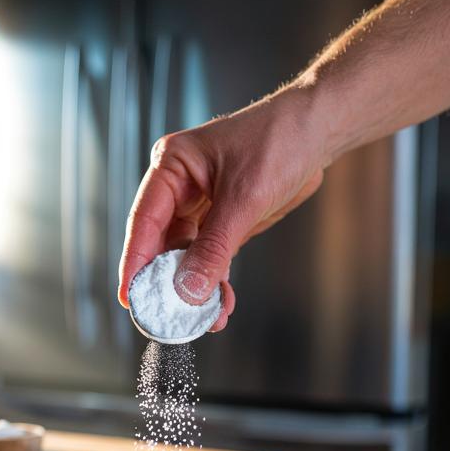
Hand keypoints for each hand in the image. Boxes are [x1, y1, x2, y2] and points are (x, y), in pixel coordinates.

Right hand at [117, 87, 325, 332]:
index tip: (131, 297)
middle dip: (166, 281)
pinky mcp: (222, 221)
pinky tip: (220, 305)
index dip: (134, 262)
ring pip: (186, 256)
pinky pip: (211, 257)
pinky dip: (215, 281)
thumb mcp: (244, 198)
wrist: (318, 133)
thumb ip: (214, 247)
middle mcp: (179, 187)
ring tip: (203, 317)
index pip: (144, 221)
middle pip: (160, 243)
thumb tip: (188, 289)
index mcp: (171, 167)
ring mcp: (200, 205)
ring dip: (194, 287)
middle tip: (167, 316)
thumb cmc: (279, 141)